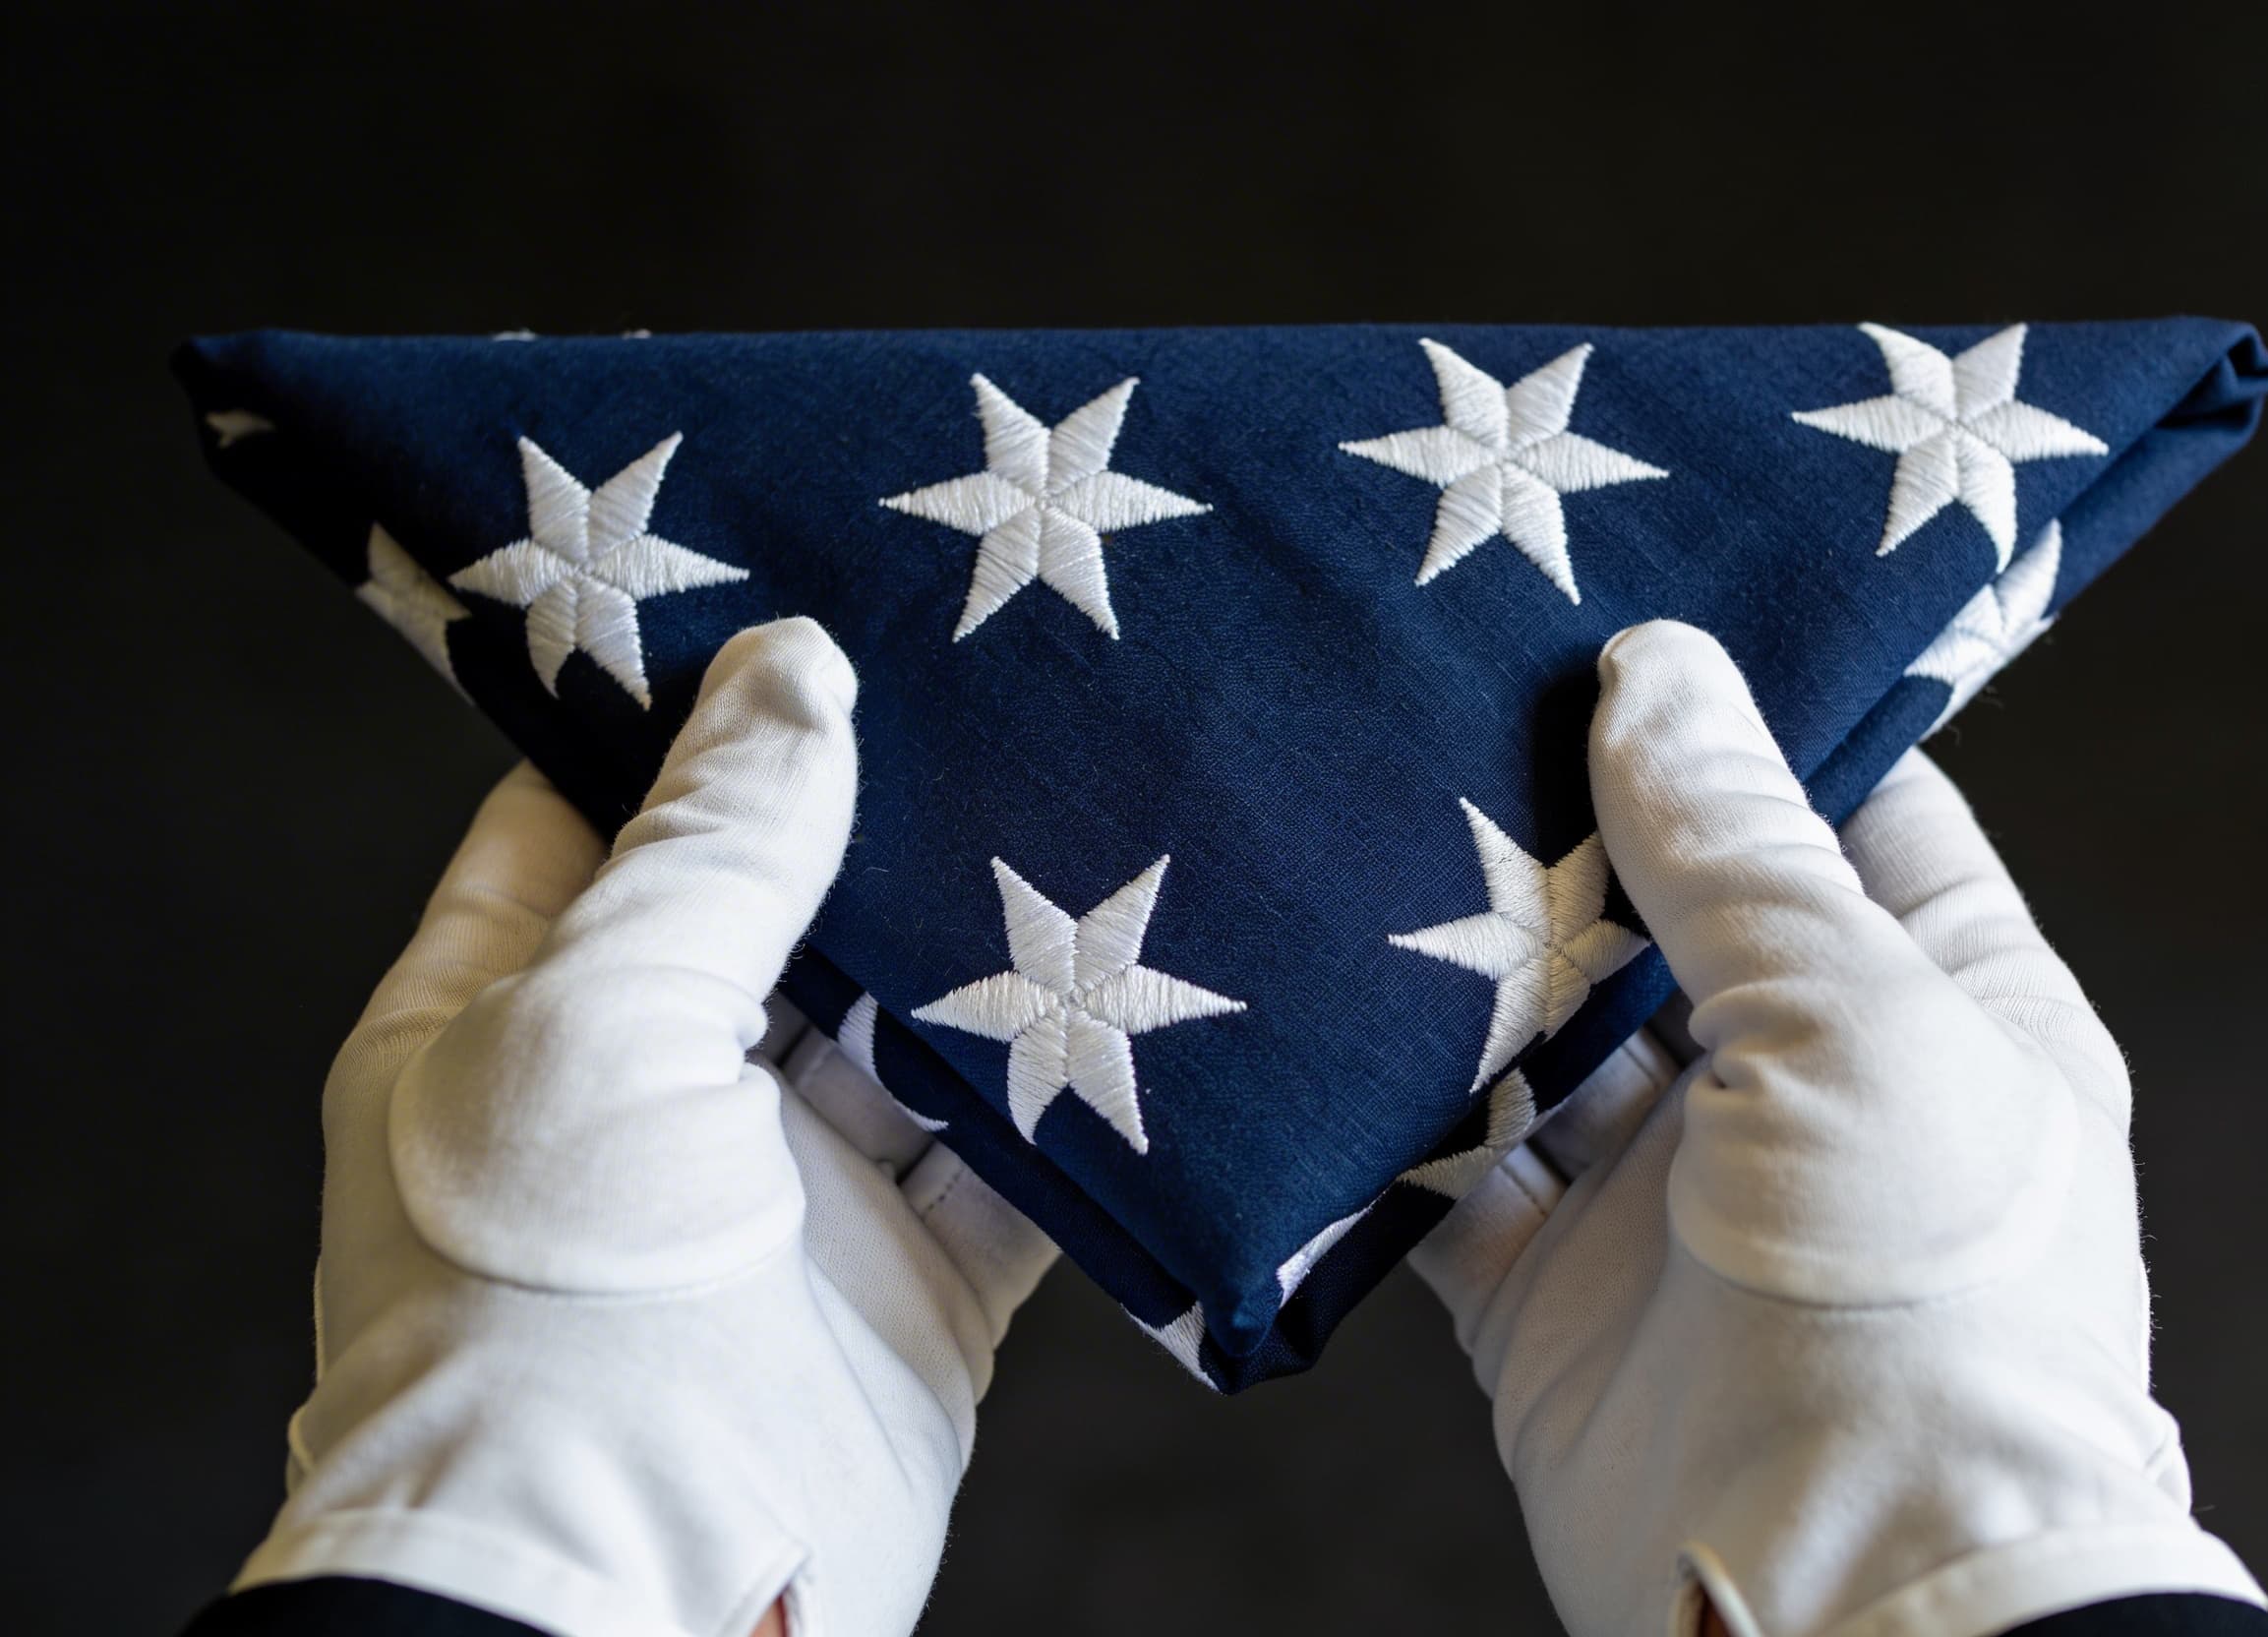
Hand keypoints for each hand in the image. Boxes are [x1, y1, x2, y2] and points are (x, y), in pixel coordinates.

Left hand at [237, 618, 1052, 1636]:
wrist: (641, 1603)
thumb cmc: (543, 1306)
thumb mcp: (598, 1024)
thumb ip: (709, 854)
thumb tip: (794, 671)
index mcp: (499, 1021)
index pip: (585, 819)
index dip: (681, 715)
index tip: (795, 600)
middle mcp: (642, 1098)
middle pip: (773, 915)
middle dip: (869, 819)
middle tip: (983, 674)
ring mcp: (782, 1195)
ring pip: (906, 1031)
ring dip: (986, 949)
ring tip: (1086, 797)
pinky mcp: (911, 1285)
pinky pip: (1006, 1160)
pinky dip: (1069, 1092)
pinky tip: (1140, 989)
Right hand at [1412, 621, 2266, 1636]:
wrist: (1843, 1608)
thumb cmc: (1923, 1298)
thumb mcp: (1857, 1022)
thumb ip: (1740, 851)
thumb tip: (1654, 669)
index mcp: (1940, 1005)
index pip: (1847, 810)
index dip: (1747, 713)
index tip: (1624, 606)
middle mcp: (1804, 1085)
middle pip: (1668, 908)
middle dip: (1567, 815)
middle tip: (1446, 681)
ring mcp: (1671, 1190)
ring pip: (1541, 1026)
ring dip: (1460, 950)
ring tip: (1357, 808)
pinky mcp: (1548, 1287)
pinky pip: (1449, 1160)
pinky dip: (1387, 1099)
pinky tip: (1314, 998)